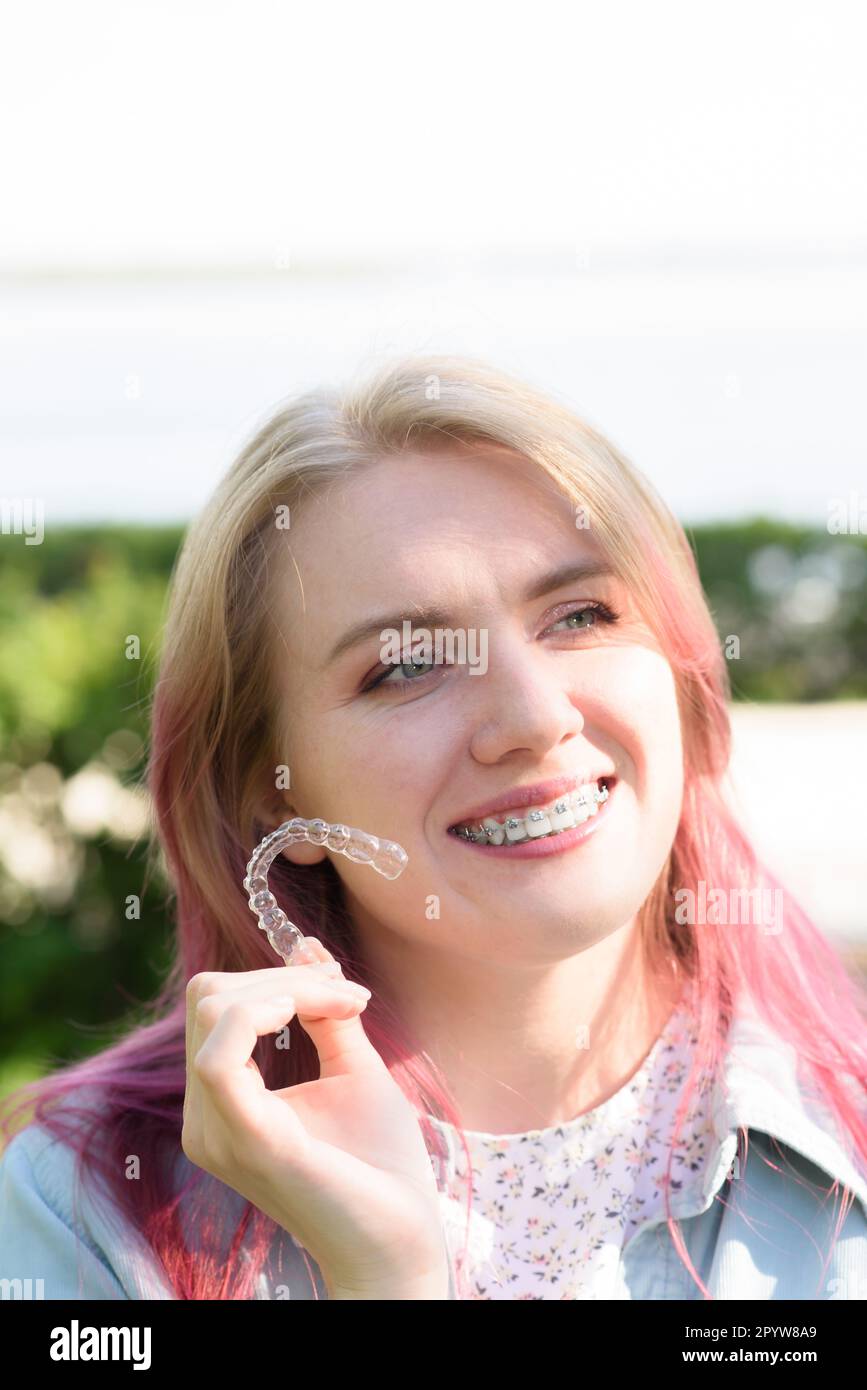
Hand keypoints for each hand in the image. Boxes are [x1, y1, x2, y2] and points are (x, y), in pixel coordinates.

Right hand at [182, 938, 450, 1297]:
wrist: (400, 1240)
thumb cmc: (378, 1163)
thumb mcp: (352, 1067)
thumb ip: (325, 1010)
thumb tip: (306, 943)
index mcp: (223, 1102)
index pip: (216, 1005)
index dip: (278, 976)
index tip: (345, 988)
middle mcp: (204, 1118)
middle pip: (209, 996)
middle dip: (281, 976)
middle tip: (348, 995)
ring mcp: (216, 1131)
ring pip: (214, 1010)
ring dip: (287, 987)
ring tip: (342, 1005)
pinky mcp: (244, 1139)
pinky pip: (220, 1053)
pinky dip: (266, 1012)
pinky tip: (310, 1012)